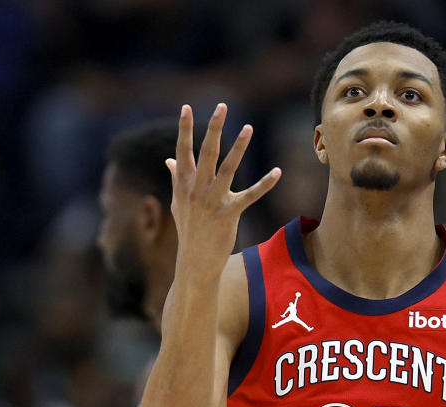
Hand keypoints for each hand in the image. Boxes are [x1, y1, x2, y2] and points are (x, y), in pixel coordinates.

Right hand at [166, 103, 280, 275]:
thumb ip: (175, 178)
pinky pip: (250, 196)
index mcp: (184, 183)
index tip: (186, 107)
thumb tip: (168, 160)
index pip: (182, 150)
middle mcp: (197, 189)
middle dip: (214, 128)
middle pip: (206, 152)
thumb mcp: (178, 202)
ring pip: (228, 168)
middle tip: (222, 107)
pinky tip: (277, 172)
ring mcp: (213, 201)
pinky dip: (265, 184)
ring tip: (248, 128)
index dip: (184, 128)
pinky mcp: (229, 214)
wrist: (194, 260)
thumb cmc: (188, 229)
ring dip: (238, 148)